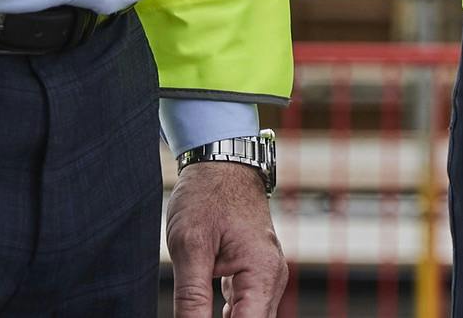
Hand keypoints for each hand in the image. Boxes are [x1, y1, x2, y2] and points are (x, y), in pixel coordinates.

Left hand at [166, 160, 288, 317]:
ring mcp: (266, 275)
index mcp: (262, 273)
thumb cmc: (207, 194)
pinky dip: (228, 315)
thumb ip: (191, 298)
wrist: (221, 160)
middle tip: (192, 314)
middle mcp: (272, 277)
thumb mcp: (190, 246)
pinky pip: (246, 305)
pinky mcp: (255, 271)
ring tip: (196, 310)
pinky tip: (206, 312)